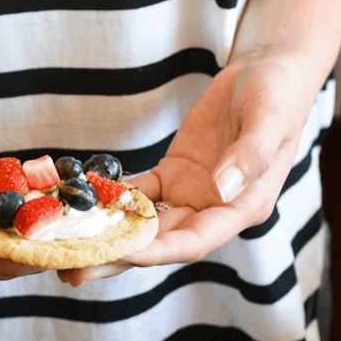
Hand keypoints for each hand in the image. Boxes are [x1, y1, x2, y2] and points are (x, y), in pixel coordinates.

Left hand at [58, 51, 318, 287]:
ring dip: (108, 236)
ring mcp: (192, 192)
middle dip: (117, 257)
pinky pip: (140, 192)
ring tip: (62, 248)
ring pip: (144, 223)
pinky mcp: (175, 172)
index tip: (118, 254)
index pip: (194, 241)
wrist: (267, 69)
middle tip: (71, 270)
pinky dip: (112, 199)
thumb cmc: (278, 94)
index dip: (156, 252)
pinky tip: (80, 204)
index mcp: (243, 207)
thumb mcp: (268, 120)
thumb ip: (249, 156)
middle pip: (161, 242)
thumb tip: (222, 190)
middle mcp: (215, 208)